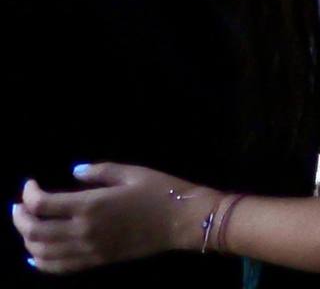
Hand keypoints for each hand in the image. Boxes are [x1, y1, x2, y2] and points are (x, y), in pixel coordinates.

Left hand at [12, 164, 206, 271]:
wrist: (181, 221)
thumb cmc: (160, 191)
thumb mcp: (131, 172)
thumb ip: (99, 171)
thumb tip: (73, 171)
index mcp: (89, 205)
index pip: (42, 204)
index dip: (29, 194)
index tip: (30, 184)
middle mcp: (82, 230)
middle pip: (34, 230)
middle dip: (20, 217)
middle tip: (19, 206)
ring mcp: (87, 249)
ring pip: (41, 251)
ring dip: (26, 238)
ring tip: (27, 225)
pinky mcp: (95, 261)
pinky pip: (58, 267)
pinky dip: (40, 262)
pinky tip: (34, 254)